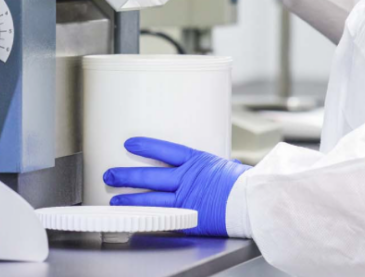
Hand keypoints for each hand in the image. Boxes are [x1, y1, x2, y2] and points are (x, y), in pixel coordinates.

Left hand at [104, 137, 250, 236]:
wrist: (253, 202)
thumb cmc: (246, 184)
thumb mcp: (229, 166)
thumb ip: (218, 167)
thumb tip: (228, 164)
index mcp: (197, 161)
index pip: (164, 150)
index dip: (145, 146)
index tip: (130, 144)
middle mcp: (187, 179)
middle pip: (150, 176)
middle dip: (127, 175)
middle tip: (110, 173)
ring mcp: (185, 200)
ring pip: (150, 199)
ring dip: (130, 199)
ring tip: (115, 199)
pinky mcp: (187, 219)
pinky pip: (162, 218)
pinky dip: (147, 219)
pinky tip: (134, 220)